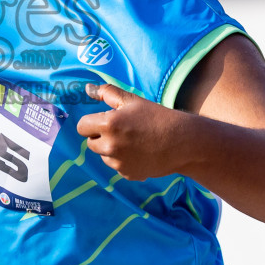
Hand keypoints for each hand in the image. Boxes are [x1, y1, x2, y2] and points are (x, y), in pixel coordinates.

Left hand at [76, 83, 191, 181]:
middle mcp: (110, 147)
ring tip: (133, 141)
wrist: (182, 142)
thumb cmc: (156, 116)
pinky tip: (140, 152)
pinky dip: (124, 161)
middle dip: (100, 136)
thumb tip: (88, 89)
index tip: (104, 120)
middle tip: (121, 130)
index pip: (82, 127)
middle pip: (90, 143)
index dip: (91, 122)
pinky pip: (118, 166)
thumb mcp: (132, 100)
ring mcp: (118, 163)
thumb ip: (107, 93)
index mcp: (108, 125)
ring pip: (104, 156)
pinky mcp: (128, 174)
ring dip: (111, 149)